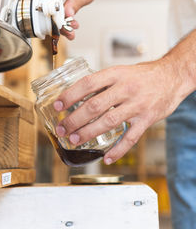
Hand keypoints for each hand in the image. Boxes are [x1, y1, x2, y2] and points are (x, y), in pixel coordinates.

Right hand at [29, 0, 102, 39]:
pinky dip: (60, 21)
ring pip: (48, 9)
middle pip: (46, 1)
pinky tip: (69, 28)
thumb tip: (67, 14)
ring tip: (71, 32)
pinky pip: (51, 10)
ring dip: (59, 24)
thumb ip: (77, 2)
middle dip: (54, 19)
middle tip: (66, 30)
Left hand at [53, 58, 183, 164]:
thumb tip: (78, 94)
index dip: (70, 95)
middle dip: (74, 119)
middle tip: (62, 129)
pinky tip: (107, 157)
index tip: (58, 106)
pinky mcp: (147, 119)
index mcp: (116, 74)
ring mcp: (137, 105)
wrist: (171, 77)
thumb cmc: (144, 75)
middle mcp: (126, 88)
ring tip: (75, 140)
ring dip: (89, 133)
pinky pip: (131, 138)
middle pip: (94, 106)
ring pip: (109, 122)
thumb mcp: (122, 71)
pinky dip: (118, 150)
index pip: (88, 84)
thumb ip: (103, 83)